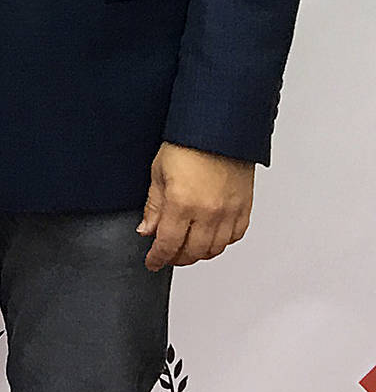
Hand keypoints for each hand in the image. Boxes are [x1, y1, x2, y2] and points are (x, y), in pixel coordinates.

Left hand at [137, 142, 255, 270]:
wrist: (219, 128)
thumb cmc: (187, 144)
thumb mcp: (158, 173)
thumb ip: (154, 206)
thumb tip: (147, 231)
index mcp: (182, 203)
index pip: (168, 244)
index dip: (158, 258)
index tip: (152, 262)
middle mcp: (209, 211)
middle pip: (193, 252)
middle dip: (177, 258)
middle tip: (167, 256)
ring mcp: (229, 211)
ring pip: (216, 248)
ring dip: (199, 253)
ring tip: (187, 248)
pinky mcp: (245, 206)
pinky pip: (235, 236)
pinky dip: (222, 242)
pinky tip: (210, 238)